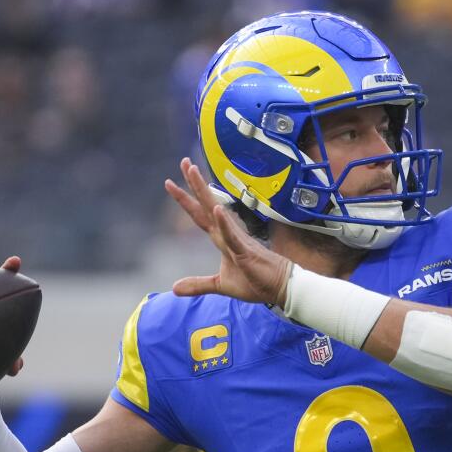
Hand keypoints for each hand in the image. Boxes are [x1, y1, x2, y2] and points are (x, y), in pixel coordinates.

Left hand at [164, 158, 292, 306]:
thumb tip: (174, 289)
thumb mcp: (221, 285)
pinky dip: (224, 222)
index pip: (200, 215)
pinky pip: (232, 235)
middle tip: (184, 162)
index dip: (186, 199)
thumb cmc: (255, 282)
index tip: (171, 182)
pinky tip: (216, 208)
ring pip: (216, 211)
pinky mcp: (245, 251)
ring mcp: (236, 239)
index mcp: (221, 238)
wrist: (279, 288)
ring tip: (194, 172)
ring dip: (204, 191)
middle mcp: (227, 233)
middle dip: (194, 183)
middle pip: (206, 204)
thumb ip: (198, 284)